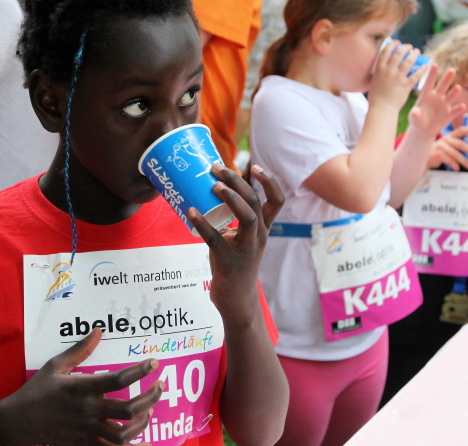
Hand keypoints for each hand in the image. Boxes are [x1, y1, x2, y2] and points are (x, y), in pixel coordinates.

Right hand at [8, 328, 162, 445]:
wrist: (17, 423)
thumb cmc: (36, 392)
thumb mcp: (55, 366)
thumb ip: (80, 350)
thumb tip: (98, 331)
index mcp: (82, 389)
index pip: (118, 380)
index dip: (139, 371)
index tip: (154, 362)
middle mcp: (87, 411)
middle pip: (128, 409)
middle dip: (150, 398)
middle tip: (160, 387)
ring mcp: (87, 431)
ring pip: (123, 435)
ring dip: (142, 424)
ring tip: (148, 411)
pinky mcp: (84, 444)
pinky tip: (140, 439)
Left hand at [188, 164, 283, 323]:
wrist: (237, 300)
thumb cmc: (235, 265)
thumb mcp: (239, 239)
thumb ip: (231, 221)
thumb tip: (210, 197)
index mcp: (264, 229)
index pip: (276, 201)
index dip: (269, 181)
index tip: (255, 166)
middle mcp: (259, 236)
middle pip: (255, 201)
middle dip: (237, 181)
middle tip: (217, 168)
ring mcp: (246, 249)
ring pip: (247, 217)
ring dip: (231, 198)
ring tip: (214, 186)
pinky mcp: (229, 261)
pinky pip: (215, 239)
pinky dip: (202, 223)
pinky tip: (190, 211)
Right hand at [368, 40, 428, 113]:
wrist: (381, 108)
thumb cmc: (376, 97)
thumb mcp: (374, 81)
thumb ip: (380, 73)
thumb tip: (384, 67)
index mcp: (379, 69)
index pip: (386, 51)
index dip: (393, 45)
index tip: (397, 43)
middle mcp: (388, 71)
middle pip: (398, 54)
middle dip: (405, 48)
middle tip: (410, 47)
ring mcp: (397, 78)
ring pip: (408, 62)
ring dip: (414, 54)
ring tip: (417, 52)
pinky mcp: (406, 85)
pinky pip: (416, 74)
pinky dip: (422, 69)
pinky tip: (426, 65)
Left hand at [408, 65, 465, 137]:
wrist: (424, 131)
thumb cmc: (417, 121)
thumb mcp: (414, 119)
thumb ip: (414, 115)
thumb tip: (415, 112)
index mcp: (426, 96)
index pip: (429, 83)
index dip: (432, 74)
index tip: (435, 64)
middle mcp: (437, 98)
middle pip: (442, 87)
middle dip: (447, 79)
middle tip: (452, 70)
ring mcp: (444, 105)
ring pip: (451, 97)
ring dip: (454, 92)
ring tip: (457, 88)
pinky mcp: (449, 114)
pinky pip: (455, 111)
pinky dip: (458, 109)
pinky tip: (462, 106)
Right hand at [427, 125, 467, 169]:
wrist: (424, 158)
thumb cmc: (439, 152)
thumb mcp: (448, 146)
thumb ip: (457, 145)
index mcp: (450, 136)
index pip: (460, 130)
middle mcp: (445, 139)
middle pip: (460, 144)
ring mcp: (440, 146)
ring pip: (455, 154)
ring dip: (464, 161)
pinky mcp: (437, 154)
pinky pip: (449, 160)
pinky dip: (454, 165)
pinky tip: (457, 169)